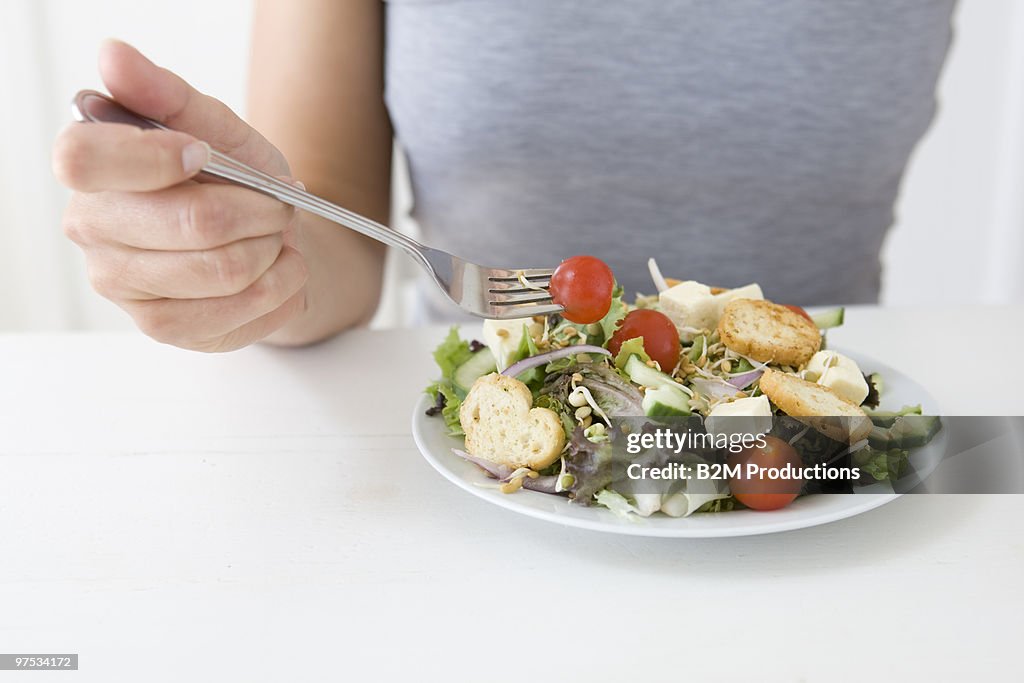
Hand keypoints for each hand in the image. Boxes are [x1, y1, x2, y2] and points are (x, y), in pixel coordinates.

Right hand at [53, 40, 307, 351]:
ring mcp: (123, 286)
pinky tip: (280, 271)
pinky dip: (282, 287)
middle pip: (190, 223)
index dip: (155, 157)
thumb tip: (114, 57)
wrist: (265, 236)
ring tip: (278, 237)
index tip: (205, 153)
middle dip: (259, 210)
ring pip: (225, 271)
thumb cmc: (230, 178)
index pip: (85, 160)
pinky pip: (239, 312)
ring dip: (274, 250)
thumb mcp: (212, 125)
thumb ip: (166, 94)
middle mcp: (92, 229)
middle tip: (277, 204)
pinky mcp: (162, 327)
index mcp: (90, 168)